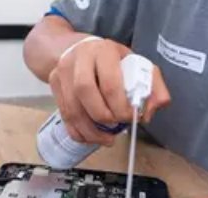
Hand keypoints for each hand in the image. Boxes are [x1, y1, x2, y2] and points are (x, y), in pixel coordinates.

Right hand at [48, 38, 169, 145]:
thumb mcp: (138, 64)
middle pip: (84, 93)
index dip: (121, 106)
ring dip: (91, 130)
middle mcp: (78, 59)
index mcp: (103, 50)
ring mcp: (62, 72)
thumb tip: (151, 110)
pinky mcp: (54, 86)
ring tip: (107, 139)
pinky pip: (64, 116)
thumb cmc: (113, 60)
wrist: (80, 49)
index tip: (131, 117)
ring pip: (72, 108)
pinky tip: (92, 137)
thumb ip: (153, 86)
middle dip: (103, 116)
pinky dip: (78, 132)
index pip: (110, 83)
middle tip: (117, 127)